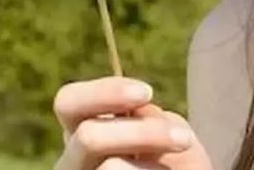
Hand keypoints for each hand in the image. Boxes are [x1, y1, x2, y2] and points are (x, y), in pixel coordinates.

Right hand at [53, 77, 212, 169]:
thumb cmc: (177, 158)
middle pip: (88, 136)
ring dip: (156, 160)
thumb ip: (146, 117)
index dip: (104, 92)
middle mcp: (73, 160)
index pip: (68, 101)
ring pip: (111, 166)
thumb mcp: (165, 130)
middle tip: (184, 139)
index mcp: (83, 130)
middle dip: (143, 133)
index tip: (147, 92)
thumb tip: (133, 114)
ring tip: (182, 155)